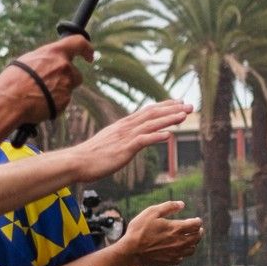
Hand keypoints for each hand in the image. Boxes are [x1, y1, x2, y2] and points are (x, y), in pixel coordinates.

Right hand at [5, 35, 93, 121]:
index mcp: (55, 53)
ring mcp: (66, 85)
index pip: (79, 43)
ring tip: (38, 96)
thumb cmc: (13, 80)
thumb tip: (50, 60)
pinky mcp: (64, 102)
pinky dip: (53, 104)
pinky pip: (61, 103)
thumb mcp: (28, 61)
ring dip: (59, 92)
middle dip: (67, 79)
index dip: (87, 49)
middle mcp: (64, 67)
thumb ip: (46, 59)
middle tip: (50, 85)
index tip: (90, 55)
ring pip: (68, 89)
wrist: (9, 102)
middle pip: (76, 74)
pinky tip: (39, 104)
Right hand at [68, 101, 192, 182]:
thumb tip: (129, 141)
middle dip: (172, 109)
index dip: (164, 106)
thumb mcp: (109, 143)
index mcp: (123, 125)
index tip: (178, 103)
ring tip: (184, 116)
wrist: (77, 162)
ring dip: (169, 119)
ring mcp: (125, 137)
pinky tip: (169, 135)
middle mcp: (125, 127)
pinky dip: (157, 136)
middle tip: (190, 106)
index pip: (147, 111)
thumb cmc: (91, 157)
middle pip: (152, 114)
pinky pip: (143, 140)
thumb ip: (121, 139)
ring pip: (151, 125)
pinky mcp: (124, 149)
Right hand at [119, 201, 203, 265]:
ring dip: (194, 243)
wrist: (130, 251)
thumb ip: (168, 207)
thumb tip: (182, 204)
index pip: (196, 225)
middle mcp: (179, 241)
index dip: (198, 221)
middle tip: (198, 229)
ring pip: (192, 249)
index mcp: (176, 228)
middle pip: (197, 237)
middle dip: (199, 232)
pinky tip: (179, 250)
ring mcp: (175, 253)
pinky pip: (182, 258)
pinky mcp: (170, 261)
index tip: (197, 220)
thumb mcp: (151, 212)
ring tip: (191, 240)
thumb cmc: (139, 230)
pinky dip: (183, 253)